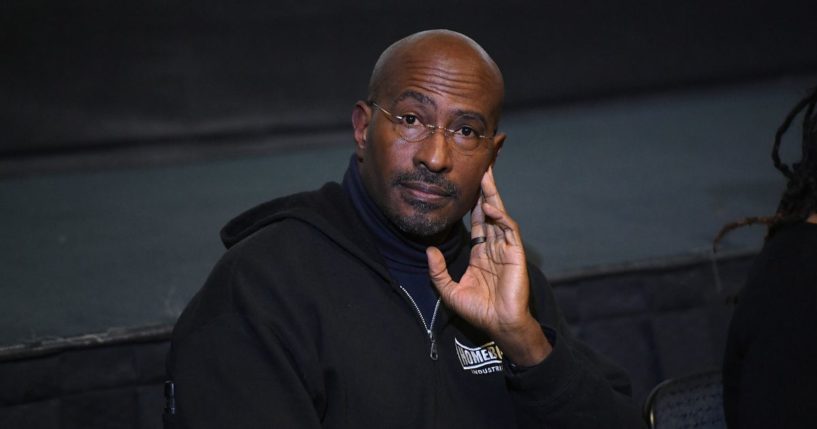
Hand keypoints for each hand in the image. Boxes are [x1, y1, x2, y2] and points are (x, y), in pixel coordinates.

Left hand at [427, 166, 551, 365]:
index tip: (466, 186)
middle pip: (489, 212)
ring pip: (499, 216)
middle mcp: (494, 247)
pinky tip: (492, 208)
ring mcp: (506, 249)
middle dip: (485, 191)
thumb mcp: (449, 291)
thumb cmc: (478, 311)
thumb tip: (428, 250)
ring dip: (493, 197)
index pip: (477, 222)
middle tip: (481, 169)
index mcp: (480, 254)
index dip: (473, 204)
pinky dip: (501, 218)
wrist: (499, 325)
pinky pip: (509, 230)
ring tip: (487, 177)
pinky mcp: (515, 254)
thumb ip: (437, 272)